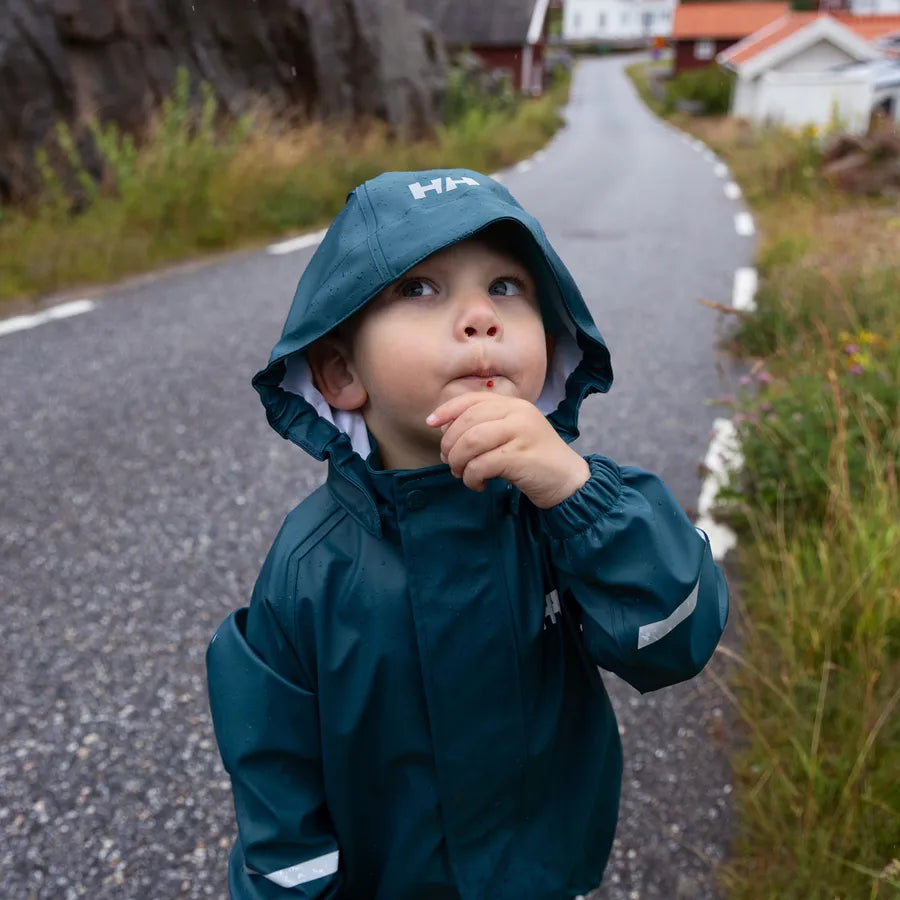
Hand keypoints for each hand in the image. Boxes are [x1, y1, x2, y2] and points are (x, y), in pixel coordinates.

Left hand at [426, 393, 589, 508]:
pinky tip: (478, 484)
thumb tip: (444, 428)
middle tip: (449, 462)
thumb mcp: (511, 434)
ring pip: (472, 441)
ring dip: (458, 461)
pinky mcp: (521, 456)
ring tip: (461, 474)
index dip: (447, 410)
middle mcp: (518, 413)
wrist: (568, 481)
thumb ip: (485, 426)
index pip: (473, 399)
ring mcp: (521, 433)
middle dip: (450, 444)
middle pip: (468, 422)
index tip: (431, 424)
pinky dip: (472, 477)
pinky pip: (482, 464)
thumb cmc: (534, 460)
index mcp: (514, 404)